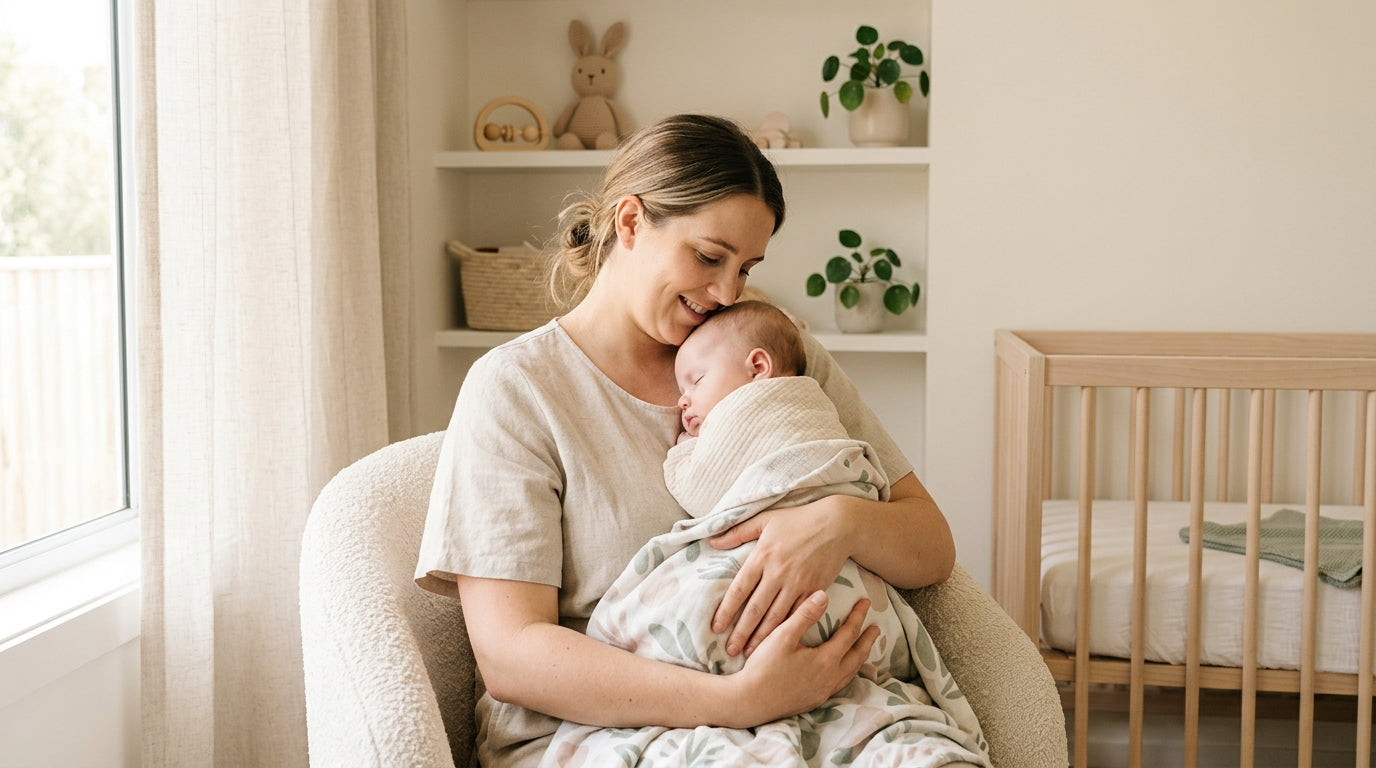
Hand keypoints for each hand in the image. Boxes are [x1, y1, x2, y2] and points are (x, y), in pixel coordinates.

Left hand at [709, 499, 852, 656]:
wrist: (837, 524)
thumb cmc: (798, 520)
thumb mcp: (765, 519)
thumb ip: (737, 532)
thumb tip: (712, 542)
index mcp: (762, 556)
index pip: (739, 589)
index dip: (726, 610)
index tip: (716, 627)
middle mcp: (777, 572)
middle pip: (755, 609)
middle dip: (741, 633)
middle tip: (730, 651)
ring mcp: (797, 583)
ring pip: (776, 617)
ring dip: (762, 637)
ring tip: (750, 654)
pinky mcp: (814, 590)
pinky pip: (798, 615)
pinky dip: (787, 630)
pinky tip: (779, 642)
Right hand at [725, 591, 878, 725]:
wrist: (750, 702)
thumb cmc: (764, 667)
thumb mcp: (782, 636)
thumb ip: (804, 615)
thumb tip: (823, 595)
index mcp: (826, 661)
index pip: (849, 634)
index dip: (857, 617)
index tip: (865, 602)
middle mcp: (830, 678)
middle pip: (856, 656)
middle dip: (867, 640)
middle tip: (875, 628)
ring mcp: (823, 692)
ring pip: (850, 673)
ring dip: (859, 658)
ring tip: (863, 648)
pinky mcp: (814, 700)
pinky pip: (840, 684)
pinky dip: (847, 673)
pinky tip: (840, 670)